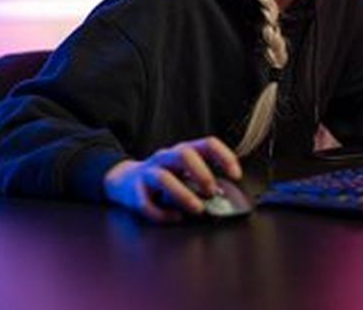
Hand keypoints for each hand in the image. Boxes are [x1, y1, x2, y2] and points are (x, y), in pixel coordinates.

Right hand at [103, 136, 242, 222]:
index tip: (236, 175)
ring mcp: (149, 172)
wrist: (126, 180)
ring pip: (163, 178)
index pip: (208, 144)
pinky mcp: (134, 191)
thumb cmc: (166, 177)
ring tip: (197, 209)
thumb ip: (203, 181)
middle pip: (184, 155)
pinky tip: (175, 218)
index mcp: (185, 151)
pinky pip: (145, 202)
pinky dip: (161, 213)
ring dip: (182, 195)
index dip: (224, 157)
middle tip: (212, 192)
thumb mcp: (185, 173)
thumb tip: (223, 197)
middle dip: (201, 173)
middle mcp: (166, 157)